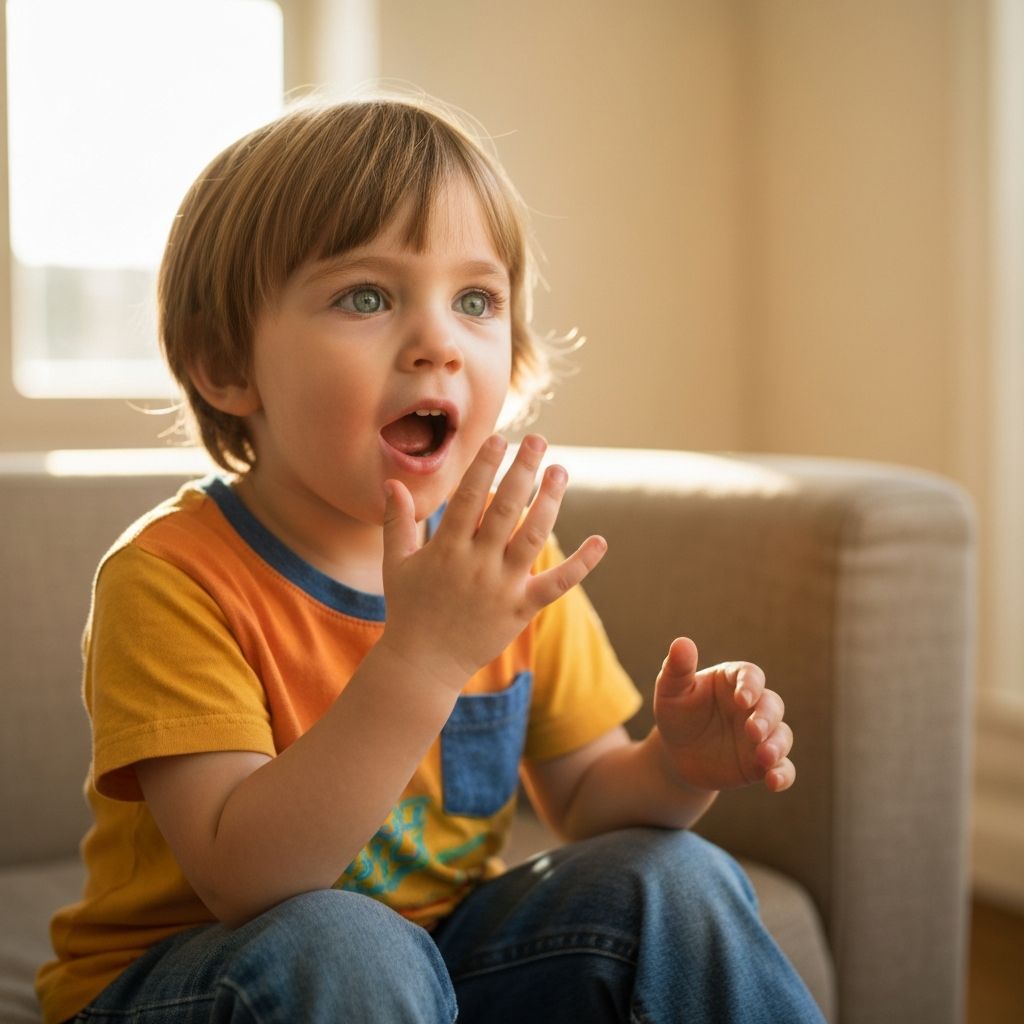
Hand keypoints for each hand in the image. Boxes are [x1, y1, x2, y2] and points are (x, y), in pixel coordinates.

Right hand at [378, 434, 607, 686]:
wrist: (423, 664)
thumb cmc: (409, 610)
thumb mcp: (395, 564)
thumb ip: (396, 521)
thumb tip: (391, 482)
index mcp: (446, 549)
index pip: (469, 498)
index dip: (485, 466)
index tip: (499, 438)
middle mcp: (476, 564)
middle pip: (506, 509)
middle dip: (523, 470)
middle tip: (538, 440)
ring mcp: (501, 587)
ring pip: (533, 537)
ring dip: (549, 502)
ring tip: (560, 471)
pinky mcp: (521, 609)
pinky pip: (557, 585)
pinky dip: (581, 565)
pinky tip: (600, 541)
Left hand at [652, 637, 794, 792]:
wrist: (676, 754)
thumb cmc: (676, 713)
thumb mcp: (671, 691)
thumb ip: (678, 668)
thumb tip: (682, 642)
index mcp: (734, 680)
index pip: (751, 675)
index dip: (750, 685)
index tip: (741, 698)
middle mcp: (753, 706)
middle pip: (772, 705)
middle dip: (766, 718)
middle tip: (753, 731)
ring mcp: (761, 735)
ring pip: (782, 735)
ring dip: (777, 745)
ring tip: (764, 757)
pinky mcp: (762, 763)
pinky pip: (783, 768)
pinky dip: (783, 774)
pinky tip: (774, 782)